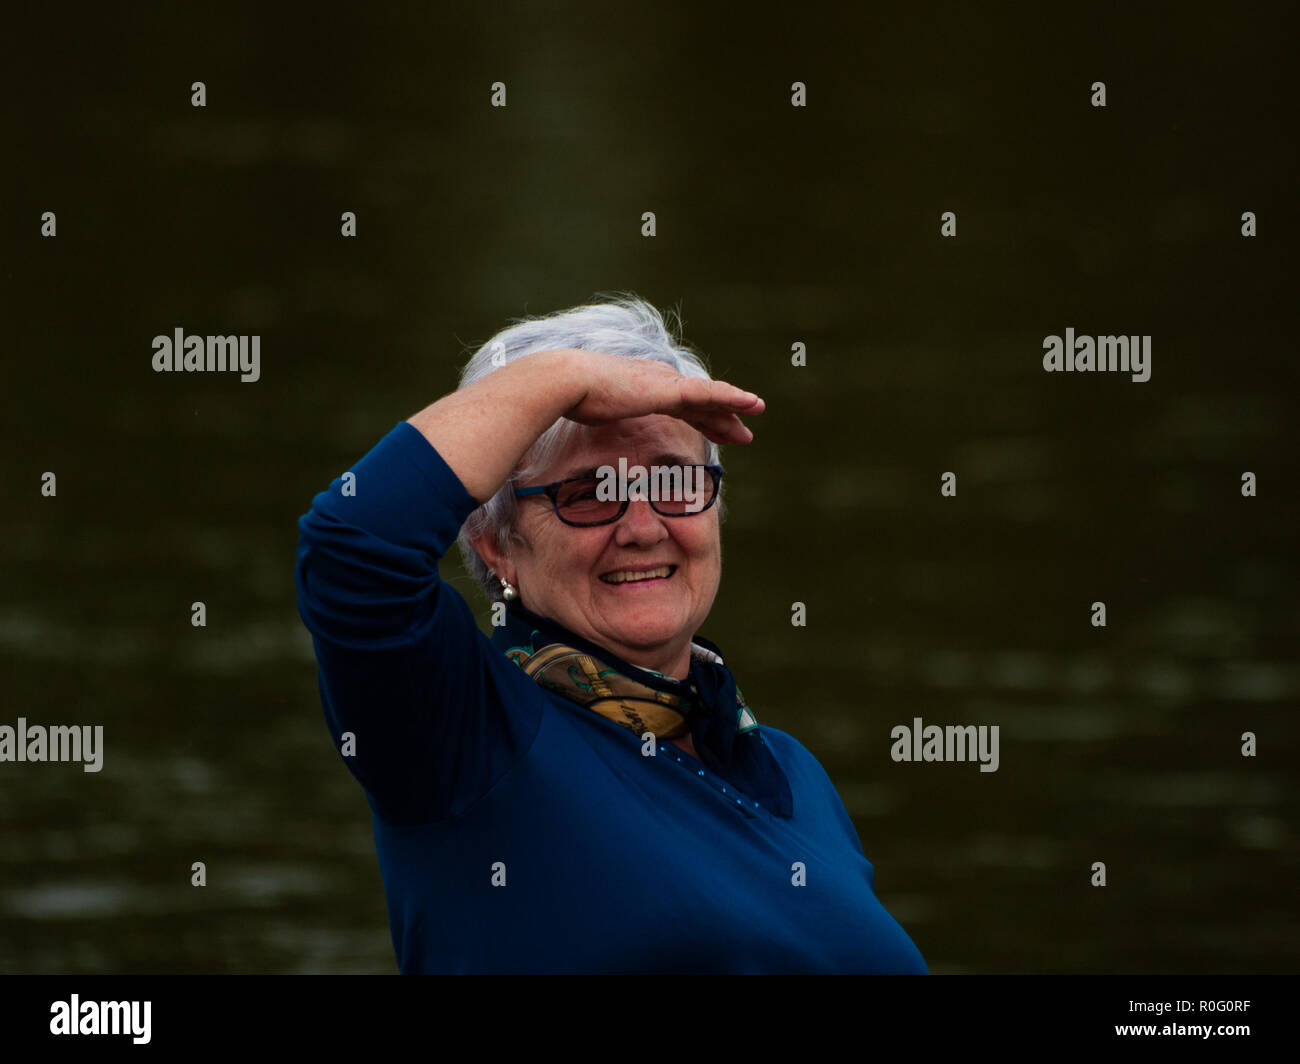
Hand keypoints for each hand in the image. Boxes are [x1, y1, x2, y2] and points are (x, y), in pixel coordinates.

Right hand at [556, 349, 764, 444]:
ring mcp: (664, 383)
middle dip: (722, 416)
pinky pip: (709, 396)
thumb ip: (602, 414)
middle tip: (742, 432)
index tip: (715, 429)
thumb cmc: (569, 396)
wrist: (564, 381)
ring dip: (735, 406)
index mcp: (643, 384)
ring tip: (758, 410)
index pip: (680, 403)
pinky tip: (750, 403)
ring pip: (710, 397)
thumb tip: (590, 421)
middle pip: (699, 401)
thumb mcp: (592, 409)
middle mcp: (659, 379)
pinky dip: (732, 399)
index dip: (700, 416)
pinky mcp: (668, 391)